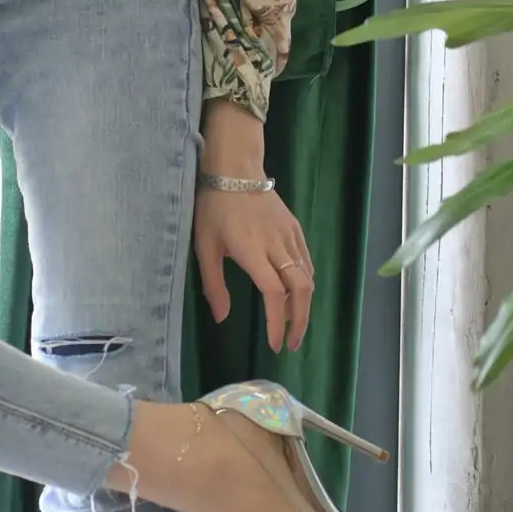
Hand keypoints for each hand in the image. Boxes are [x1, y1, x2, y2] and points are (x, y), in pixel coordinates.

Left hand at [194, 186, 315, 351]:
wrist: (236, 168)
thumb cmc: (214, 207)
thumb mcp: (205, 247)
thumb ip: (213, 284)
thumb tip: (221, 318)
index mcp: (252, 251)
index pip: (273, 293)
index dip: (276, 321)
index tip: (276, 343)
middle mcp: (276, 245)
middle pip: (300, 290)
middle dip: (299, 320)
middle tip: (292, 342)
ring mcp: (290, 236)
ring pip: (307, 277)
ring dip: (303, 305)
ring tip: (292, 323)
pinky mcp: (295, 229)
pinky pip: (306, 262)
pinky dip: (305, 283)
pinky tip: (296, 294)